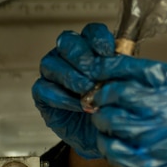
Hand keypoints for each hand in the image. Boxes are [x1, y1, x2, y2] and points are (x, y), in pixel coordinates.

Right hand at [32, 24, 115, 158]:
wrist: (102, 133)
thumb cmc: (111, 105)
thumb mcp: (121, 86)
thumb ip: (119, 70)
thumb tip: (124, 61)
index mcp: (91, 48)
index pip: (91, 32)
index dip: (99, 39)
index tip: (108, 54)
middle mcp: (69, 57)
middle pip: (67, 42)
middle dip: (82, 57)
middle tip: (94, 73)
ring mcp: (53, 73)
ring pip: (52, 64)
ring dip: (72, 77)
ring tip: (87, 90)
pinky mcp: (42, 94)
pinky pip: (44, 89)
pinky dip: (62, 97)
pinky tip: (78, 104)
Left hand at [40, 23, 166, 166]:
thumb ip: (157, 87)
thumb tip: (119, 75)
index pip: (132, 68)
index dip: (109, 67)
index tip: (97, 69)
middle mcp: (165, 112)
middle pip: (117, 93)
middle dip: (103, 94)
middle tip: (100, 97)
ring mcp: (154, 140)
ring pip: (109, 120)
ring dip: (102, 119)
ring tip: (107, 120)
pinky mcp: (144, 165)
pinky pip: (110, 148)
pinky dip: (106, 142)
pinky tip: (113, 141)